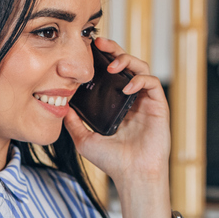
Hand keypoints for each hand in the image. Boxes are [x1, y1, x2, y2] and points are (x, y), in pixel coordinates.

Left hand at [63, 35, 170, 186]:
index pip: (110, 74)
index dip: (102, 59)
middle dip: (114, 50)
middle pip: (126, 64)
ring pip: (141, 68)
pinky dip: (140, 80)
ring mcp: (145, 101)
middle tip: (100, 42)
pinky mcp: (158, 106)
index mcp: (116, 103)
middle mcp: (131, 99)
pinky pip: (152, 83)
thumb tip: (60, 106)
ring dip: (127, 60)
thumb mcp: (84, 139)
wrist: (132, 175)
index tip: (88, 50)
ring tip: (113, 64)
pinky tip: (127, 86)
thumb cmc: (112, 161)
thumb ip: (74, 122)